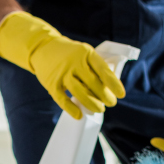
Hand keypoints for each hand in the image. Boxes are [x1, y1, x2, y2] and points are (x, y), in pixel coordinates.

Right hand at [0, 12, 124, 119]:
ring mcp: (62, 73)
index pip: (103, 70)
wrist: (43, 48)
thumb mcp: (84, 53)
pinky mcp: (51, 84)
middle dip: (105, 96)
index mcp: (86, 53)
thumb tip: (109, 88)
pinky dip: (71, 109)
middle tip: (111, 103)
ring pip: (80, 92)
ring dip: (92, 103)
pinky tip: (79, 115)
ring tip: (99, 109)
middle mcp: (74, 62)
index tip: (121, 94)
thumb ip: (94, 67)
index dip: (113, 83)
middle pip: (93, 83)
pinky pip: (62, 99)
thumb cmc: (69, 54)